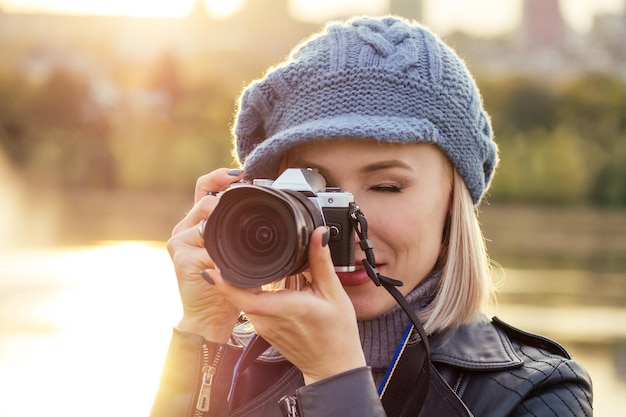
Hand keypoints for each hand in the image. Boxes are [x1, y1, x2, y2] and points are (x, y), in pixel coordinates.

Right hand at [167, 168, 243, 342]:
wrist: (209, 316)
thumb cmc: (225, 283)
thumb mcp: (235, 252)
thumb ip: (240, 231)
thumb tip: (266, 212)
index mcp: (197, 223)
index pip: (204, 188)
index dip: (220, 177)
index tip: (241, 173)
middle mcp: (184, 229)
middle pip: (205, 200)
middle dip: (228, 201)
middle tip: (250, 204)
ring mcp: (180, 243)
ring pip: (206, 219)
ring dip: (227, 229)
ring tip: (241, 242)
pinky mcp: (182, 258)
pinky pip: (207, 245)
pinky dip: (223, 251)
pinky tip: (230, 259)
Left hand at [204, 226, 366, 384]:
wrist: (333, 366)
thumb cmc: (336, 334)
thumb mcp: (333, 293)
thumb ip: (321, 262)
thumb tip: (318, 234)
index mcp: (282, 308)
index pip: (244, 297)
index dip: (224, 284)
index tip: (209, 269)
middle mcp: (266, 319)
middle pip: (240, 292)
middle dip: (233, 271)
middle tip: (231, 248)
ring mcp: (263, 326)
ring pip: (245, 299)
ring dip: (244, 281)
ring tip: (247, 259)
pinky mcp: (265, 329)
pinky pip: (252, 306)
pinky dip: (254, 291)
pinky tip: (264, 279)